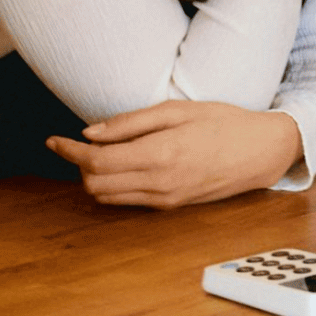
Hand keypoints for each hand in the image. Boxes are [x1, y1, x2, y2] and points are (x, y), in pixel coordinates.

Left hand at [47, 101, 303, 208]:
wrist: (262, 152)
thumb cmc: (224, 123)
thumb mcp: (177, 110)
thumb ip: (131, 122)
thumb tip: (90, 132)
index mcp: (159, 154)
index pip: (96, 161)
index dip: (68, 151)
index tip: (53, 140)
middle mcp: (159, 182)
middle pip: (95, 184)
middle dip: (79, 165)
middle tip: (77, 143)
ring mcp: (166, 198)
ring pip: (108, 197)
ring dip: (94, 178)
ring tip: (98, 154)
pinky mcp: (173, 205)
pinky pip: (129, 201)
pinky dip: (114, 186)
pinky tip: (122, 166)